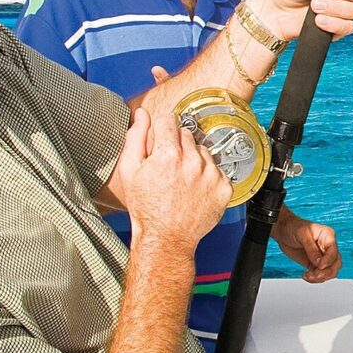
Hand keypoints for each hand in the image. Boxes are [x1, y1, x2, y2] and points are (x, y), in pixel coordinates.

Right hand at [114, 102, 231, 247]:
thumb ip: (135, 138)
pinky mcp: (224, 187)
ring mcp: (211, 175)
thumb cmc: (146, 208)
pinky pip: (217, 169)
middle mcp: (193, 162)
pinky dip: (208, 175)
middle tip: (168, 166)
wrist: (165, 238)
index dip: (160, 131)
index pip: (168, 121)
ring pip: (204, 150)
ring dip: (194, 159)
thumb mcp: (129, 171)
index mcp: (168, 155)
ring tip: (181, 179)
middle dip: (176, 145)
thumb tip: (142, 115)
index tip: (159, 142)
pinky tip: (194, 188)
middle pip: (186, 135)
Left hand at [274, 210, 340, 283]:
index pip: (334, 252)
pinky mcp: (314, 264)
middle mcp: (327, 247)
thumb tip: (319, 263)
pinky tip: (306, 276)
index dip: (328, 260)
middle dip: (326, 272)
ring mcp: (322, 256)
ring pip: (330, 272)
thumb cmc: (293, 227)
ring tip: (308, 276)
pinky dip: (314, 279)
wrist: (283, 231)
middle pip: (336, 264)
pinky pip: (320, 275)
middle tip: (314, 274)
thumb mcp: (303, 235)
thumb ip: (311, 249)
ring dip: (320, 277)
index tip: (319, 266)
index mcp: (328, 236)